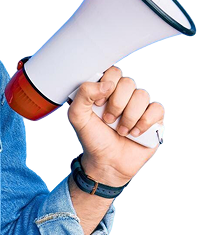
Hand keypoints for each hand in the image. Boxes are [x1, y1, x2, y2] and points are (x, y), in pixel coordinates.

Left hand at [66, 66, 163, 185]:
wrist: (107, 162)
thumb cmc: (92, 138)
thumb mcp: (78, 116)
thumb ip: (84, 93)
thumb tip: (107, 84)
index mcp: (106, 90)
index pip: (113, 72)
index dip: (106, 86)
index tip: (98, 105)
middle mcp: (124, 95)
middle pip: (128, 82)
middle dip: (117, 104)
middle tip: (108, 120)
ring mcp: (140, 106)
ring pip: (142, 95)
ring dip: (129, 116)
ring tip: (121, 130)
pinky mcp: (154, 118)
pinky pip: (157, 108)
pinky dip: (144, 122)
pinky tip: (134, 133)